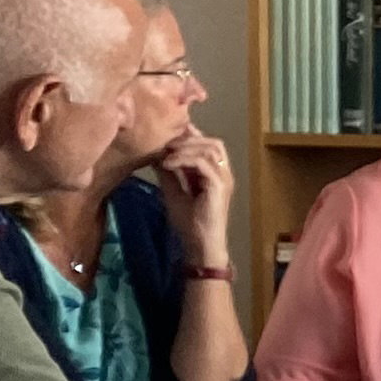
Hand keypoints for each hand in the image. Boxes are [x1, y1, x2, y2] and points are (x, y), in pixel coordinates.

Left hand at [158, 126, 234, 259]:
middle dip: (188, 139)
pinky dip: (184, 159)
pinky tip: (167, 164)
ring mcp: (223, 179)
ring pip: (210, 149)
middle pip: (213, 142)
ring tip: (167, 154)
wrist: (199, 244)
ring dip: (186, 147)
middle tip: (166, 144)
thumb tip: (156, 154)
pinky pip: (203, 163)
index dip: (189, 137)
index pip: (207, 145)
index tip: (167, 137)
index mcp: (214, 174)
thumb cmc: (189, 223)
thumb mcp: (173, 191)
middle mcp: (223, 173)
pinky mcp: (219, 186)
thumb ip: (168, 173)